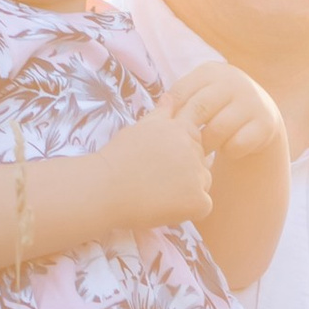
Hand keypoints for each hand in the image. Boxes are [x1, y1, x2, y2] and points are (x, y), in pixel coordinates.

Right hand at [101, 100, 215, 234]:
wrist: (105, 188)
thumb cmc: (117, 159)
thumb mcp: (139, 128)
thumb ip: (160, 114)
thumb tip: (169, 96)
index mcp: (181, 129)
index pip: (196, 141)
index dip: (178, 156)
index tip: (158, 163)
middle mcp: (193, 148)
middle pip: (202, 163)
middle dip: (185, 172)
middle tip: (156, 180)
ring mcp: (197, 173)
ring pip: (203, 184)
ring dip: (188, 191)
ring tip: (158, 193)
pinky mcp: (198, 198)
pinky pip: (203, 207)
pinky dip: (188, 211)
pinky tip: (164, 207)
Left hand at [161, 62, 285, 172]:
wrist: (259, 113)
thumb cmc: (216, 107)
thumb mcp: (199, 95)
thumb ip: (179, 100)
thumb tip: (158, 109)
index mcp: (210, 71)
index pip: (181, 93)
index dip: (171, 115)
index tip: (166, 132)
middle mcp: (233, 81)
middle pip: (200, 110)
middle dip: (188, 132)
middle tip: (181, 147)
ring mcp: (252, 101)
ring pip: (218, 129)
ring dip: (206, 145)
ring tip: (200, 151)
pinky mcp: (266, 123)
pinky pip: (237, 144)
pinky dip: (228, 151)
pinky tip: (226, 148)